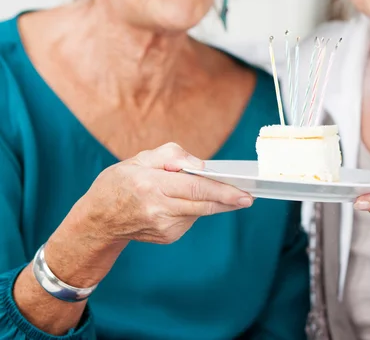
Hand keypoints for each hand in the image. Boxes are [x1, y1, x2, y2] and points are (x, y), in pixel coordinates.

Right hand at [76, 142, 253, 246]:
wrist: (97, 220)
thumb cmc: (120, 183)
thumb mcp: (141, 158)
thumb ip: (173, 155)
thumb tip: (201, 165)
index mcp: (152, 185)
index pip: (195, 188)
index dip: (222, 191)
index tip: (244, 194)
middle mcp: (158, 209)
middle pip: (203, 204)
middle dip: (228, 200)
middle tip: (248, 196)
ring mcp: (163, 227)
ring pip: (199, 211)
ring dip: (208, 200)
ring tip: (201, 189)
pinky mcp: (167, 237)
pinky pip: (190, 218)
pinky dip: (192, 207)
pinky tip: (180, 201)